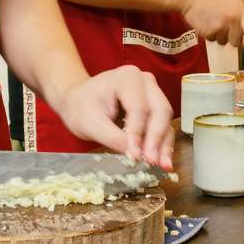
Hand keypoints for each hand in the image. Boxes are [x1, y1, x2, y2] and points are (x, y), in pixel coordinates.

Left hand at [51, 65, 174, 170]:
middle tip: (151, 161)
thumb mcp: (89, 123)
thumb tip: (135, 154)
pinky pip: (163, 125)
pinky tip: (162, 160)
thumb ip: (112, 137)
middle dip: (156, 138)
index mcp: (126, 78)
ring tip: (162, 165)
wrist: (78, 100)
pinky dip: (163, 143)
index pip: (138, 107)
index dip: (138, 133)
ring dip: (164, 143)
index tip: (135, 155)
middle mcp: (145, 81)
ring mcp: (152, 92)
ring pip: (165, 119)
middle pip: (159, 110)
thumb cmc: (81, 107)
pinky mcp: (154, 106)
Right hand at [180, 0, 243, 47]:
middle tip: (223, 25)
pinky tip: (207, 23)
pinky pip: (212, 40)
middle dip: (230, 38)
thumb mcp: (235, 3)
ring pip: (223, 42)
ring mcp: (221, 26)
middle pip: (236, 42)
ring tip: (214, 21)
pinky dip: (209, 34)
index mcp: (242, 11)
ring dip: (219, 36)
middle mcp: (233, 19)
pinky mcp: (209, 31)